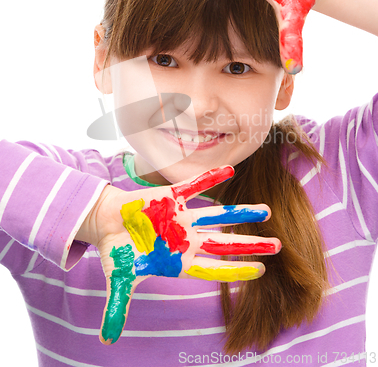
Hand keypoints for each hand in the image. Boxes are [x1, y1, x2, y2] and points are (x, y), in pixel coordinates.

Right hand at [77, 166, 280, 344]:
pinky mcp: (171, 197)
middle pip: (225, 243)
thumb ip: (117, 307)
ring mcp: (182, 217)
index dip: (236, 271)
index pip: (214, 269)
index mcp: (178, 260)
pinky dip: (210, 179)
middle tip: (279, 246)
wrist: (106, 222)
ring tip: (267, 210)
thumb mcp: (119, 280)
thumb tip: (106, 340)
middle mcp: (187, 239)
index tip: (261, 271)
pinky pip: (194, 186)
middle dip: (251, 245)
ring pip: (217, 214)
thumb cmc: (116, 251)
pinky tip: (230, 170)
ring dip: (240, 212)